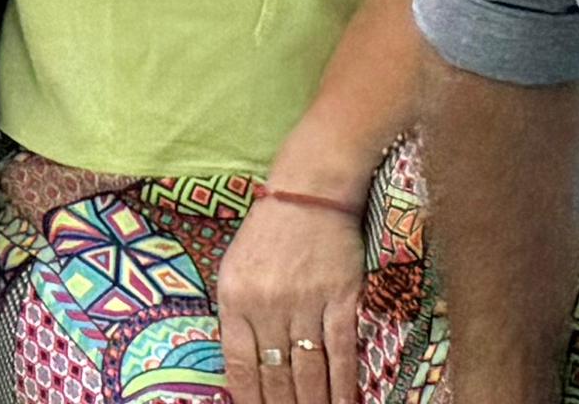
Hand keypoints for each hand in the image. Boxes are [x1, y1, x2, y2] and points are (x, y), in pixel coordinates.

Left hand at [212, 187, 367, 403]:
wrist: (308, 194)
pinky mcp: (340, 299)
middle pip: (276, 373)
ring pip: (309, 369)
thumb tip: (244, 369)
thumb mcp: (234, 270)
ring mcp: (305, 302)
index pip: (240, 364)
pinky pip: (341, 352)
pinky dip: (344, 385)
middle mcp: (267, 304)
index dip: (249, 399)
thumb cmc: (267, 234)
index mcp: (235, 298)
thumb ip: (237, 317)